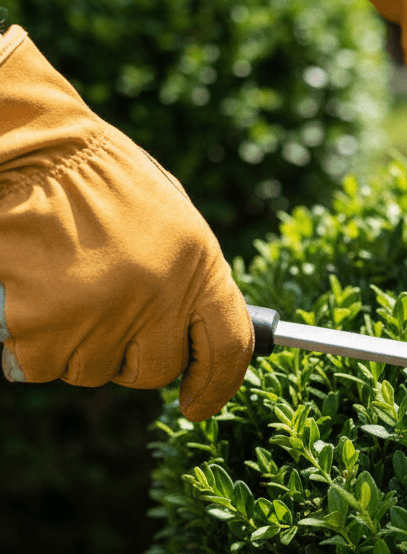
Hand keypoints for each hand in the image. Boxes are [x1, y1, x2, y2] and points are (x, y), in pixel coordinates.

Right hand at [0, 26, 252, 421]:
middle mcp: (157, 298)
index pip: (229, 348)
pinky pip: (41, 365)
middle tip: (105, 314)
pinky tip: (32, 297)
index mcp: (199, 266)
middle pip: (154, 371)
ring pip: (92, 371)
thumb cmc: (100, 178)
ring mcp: (100, 317)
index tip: (199, 404)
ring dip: (77, 345)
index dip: (217, 385)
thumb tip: (201, 332)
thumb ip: (191, 277)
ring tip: (64, 287)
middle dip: (131, 357)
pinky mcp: (43, 328)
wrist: (32, 150)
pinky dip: (31, 344)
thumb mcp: (173, 219)